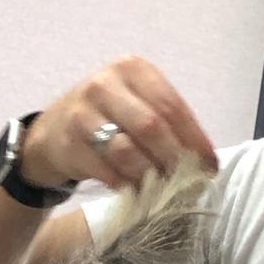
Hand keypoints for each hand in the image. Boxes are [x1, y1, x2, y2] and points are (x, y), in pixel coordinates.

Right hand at [20, 56, 218, 192]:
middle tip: (186, 183)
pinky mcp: (70, 143)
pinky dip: (127, 186)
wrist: (54, 130)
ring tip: (163, 190)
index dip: (194, 140)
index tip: (210, 167)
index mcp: (132, 69)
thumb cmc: (109, 118)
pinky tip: (137, 193)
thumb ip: (168, 124)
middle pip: (151, 127)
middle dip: (173, 160)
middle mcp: (106, 84)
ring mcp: (83, 112)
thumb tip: (205, 163)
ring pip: (127, 151)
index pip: (172, 105)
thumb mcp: (137, 105)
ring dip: (150, 177)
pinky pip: (106, 171)